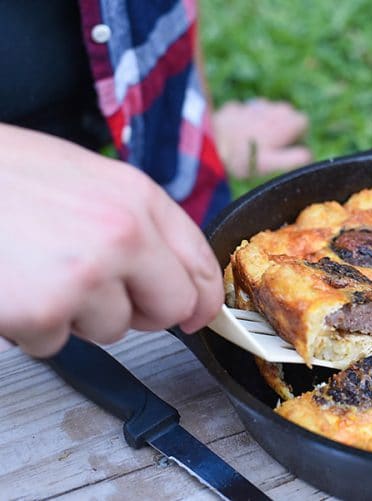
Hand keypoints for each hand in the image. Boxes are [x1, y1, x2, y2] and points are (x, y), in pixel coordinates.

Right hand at [0, 124, 223, 356]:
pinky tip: (13, 286)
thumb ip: (136, 222)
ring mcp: (87, 274)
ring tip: (38, 271)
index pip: (200, 261)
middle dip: (143, 312)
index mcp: (137, 197)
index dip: (203, 296)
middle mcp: (124, 234)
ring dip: (77, 315)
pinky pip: (57, 343)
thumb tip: (172, 274)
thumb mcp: (83, 178)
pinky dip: (34, 327)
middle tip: (99, 292)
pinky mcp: (45, 311)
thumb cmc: (1, 177)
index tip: (198, 314)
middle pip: (171, 306)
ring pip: (113, 330)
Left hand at [213, 99, 311, 177]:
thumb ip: (296, 159)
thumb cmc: (244, 157)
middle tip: (271, 147)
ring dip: (265, 123)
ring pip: (267, 112)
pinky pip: (247, 113)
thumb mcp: (274, 164)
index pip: (303, 123)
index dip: (298, 136)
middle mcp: (272, 109)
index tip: (287, 148)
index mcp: (285, 122)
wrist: (209, 143)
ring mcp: (252, 106)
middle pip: (286, 115)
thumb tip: (309, 155)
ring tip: (254, 142)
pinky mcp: (235, 108)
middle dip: (282, 127)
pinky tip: (237, 135)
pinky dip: (246, 122)